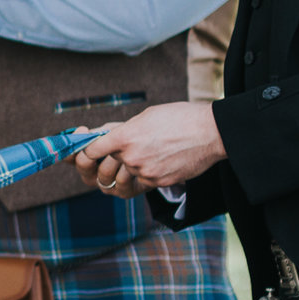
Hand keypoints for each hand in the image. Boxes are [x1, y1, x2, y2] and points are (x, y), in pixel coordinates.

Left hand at [69, 102, 225, 196]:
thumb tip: (104, 137)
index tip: (88, 151)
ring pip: (128, 172)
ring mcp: (144, 172)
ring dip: (134, 164)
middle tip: (130, 147)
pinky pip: (144, 180)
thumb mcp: (146, 116)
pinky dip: (150, 171)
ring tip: (155, 150)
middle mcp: (131, 157)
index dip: (87, 152)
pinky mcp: (158, 183)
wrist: (211, 132)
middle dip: (116, 156)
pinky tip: (165, 158)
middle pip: (110, 162)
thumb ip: (123, 130)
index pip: (91, 151)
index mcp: (125, 137)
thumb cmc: (179, 117)